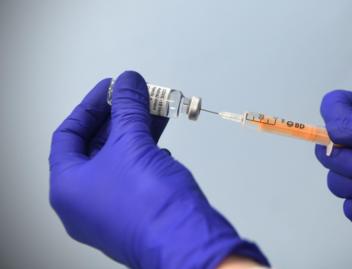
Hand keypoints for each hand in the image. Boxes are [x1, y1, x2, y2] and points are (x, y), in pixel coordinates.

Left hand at [49, 71, 268, 267]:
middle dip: (119, 117)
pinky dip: (146, 152)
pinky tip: (161, 141)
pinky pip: (134, 174)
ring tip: (154, 110)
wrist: (186, 242)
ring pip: (119, 160)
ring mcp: (110, 210)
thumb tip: (128, 83)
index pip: (68, 135)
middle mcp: (84, 203)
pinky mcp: (135, 212)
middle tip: (135, 96)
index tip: (110, 88)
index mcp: (68, 188)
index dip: (90, 106)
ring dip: (136, 131)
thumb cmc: (150, 207)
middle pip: (95, 146)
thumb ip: (128, 107)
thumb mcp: (133, 144)